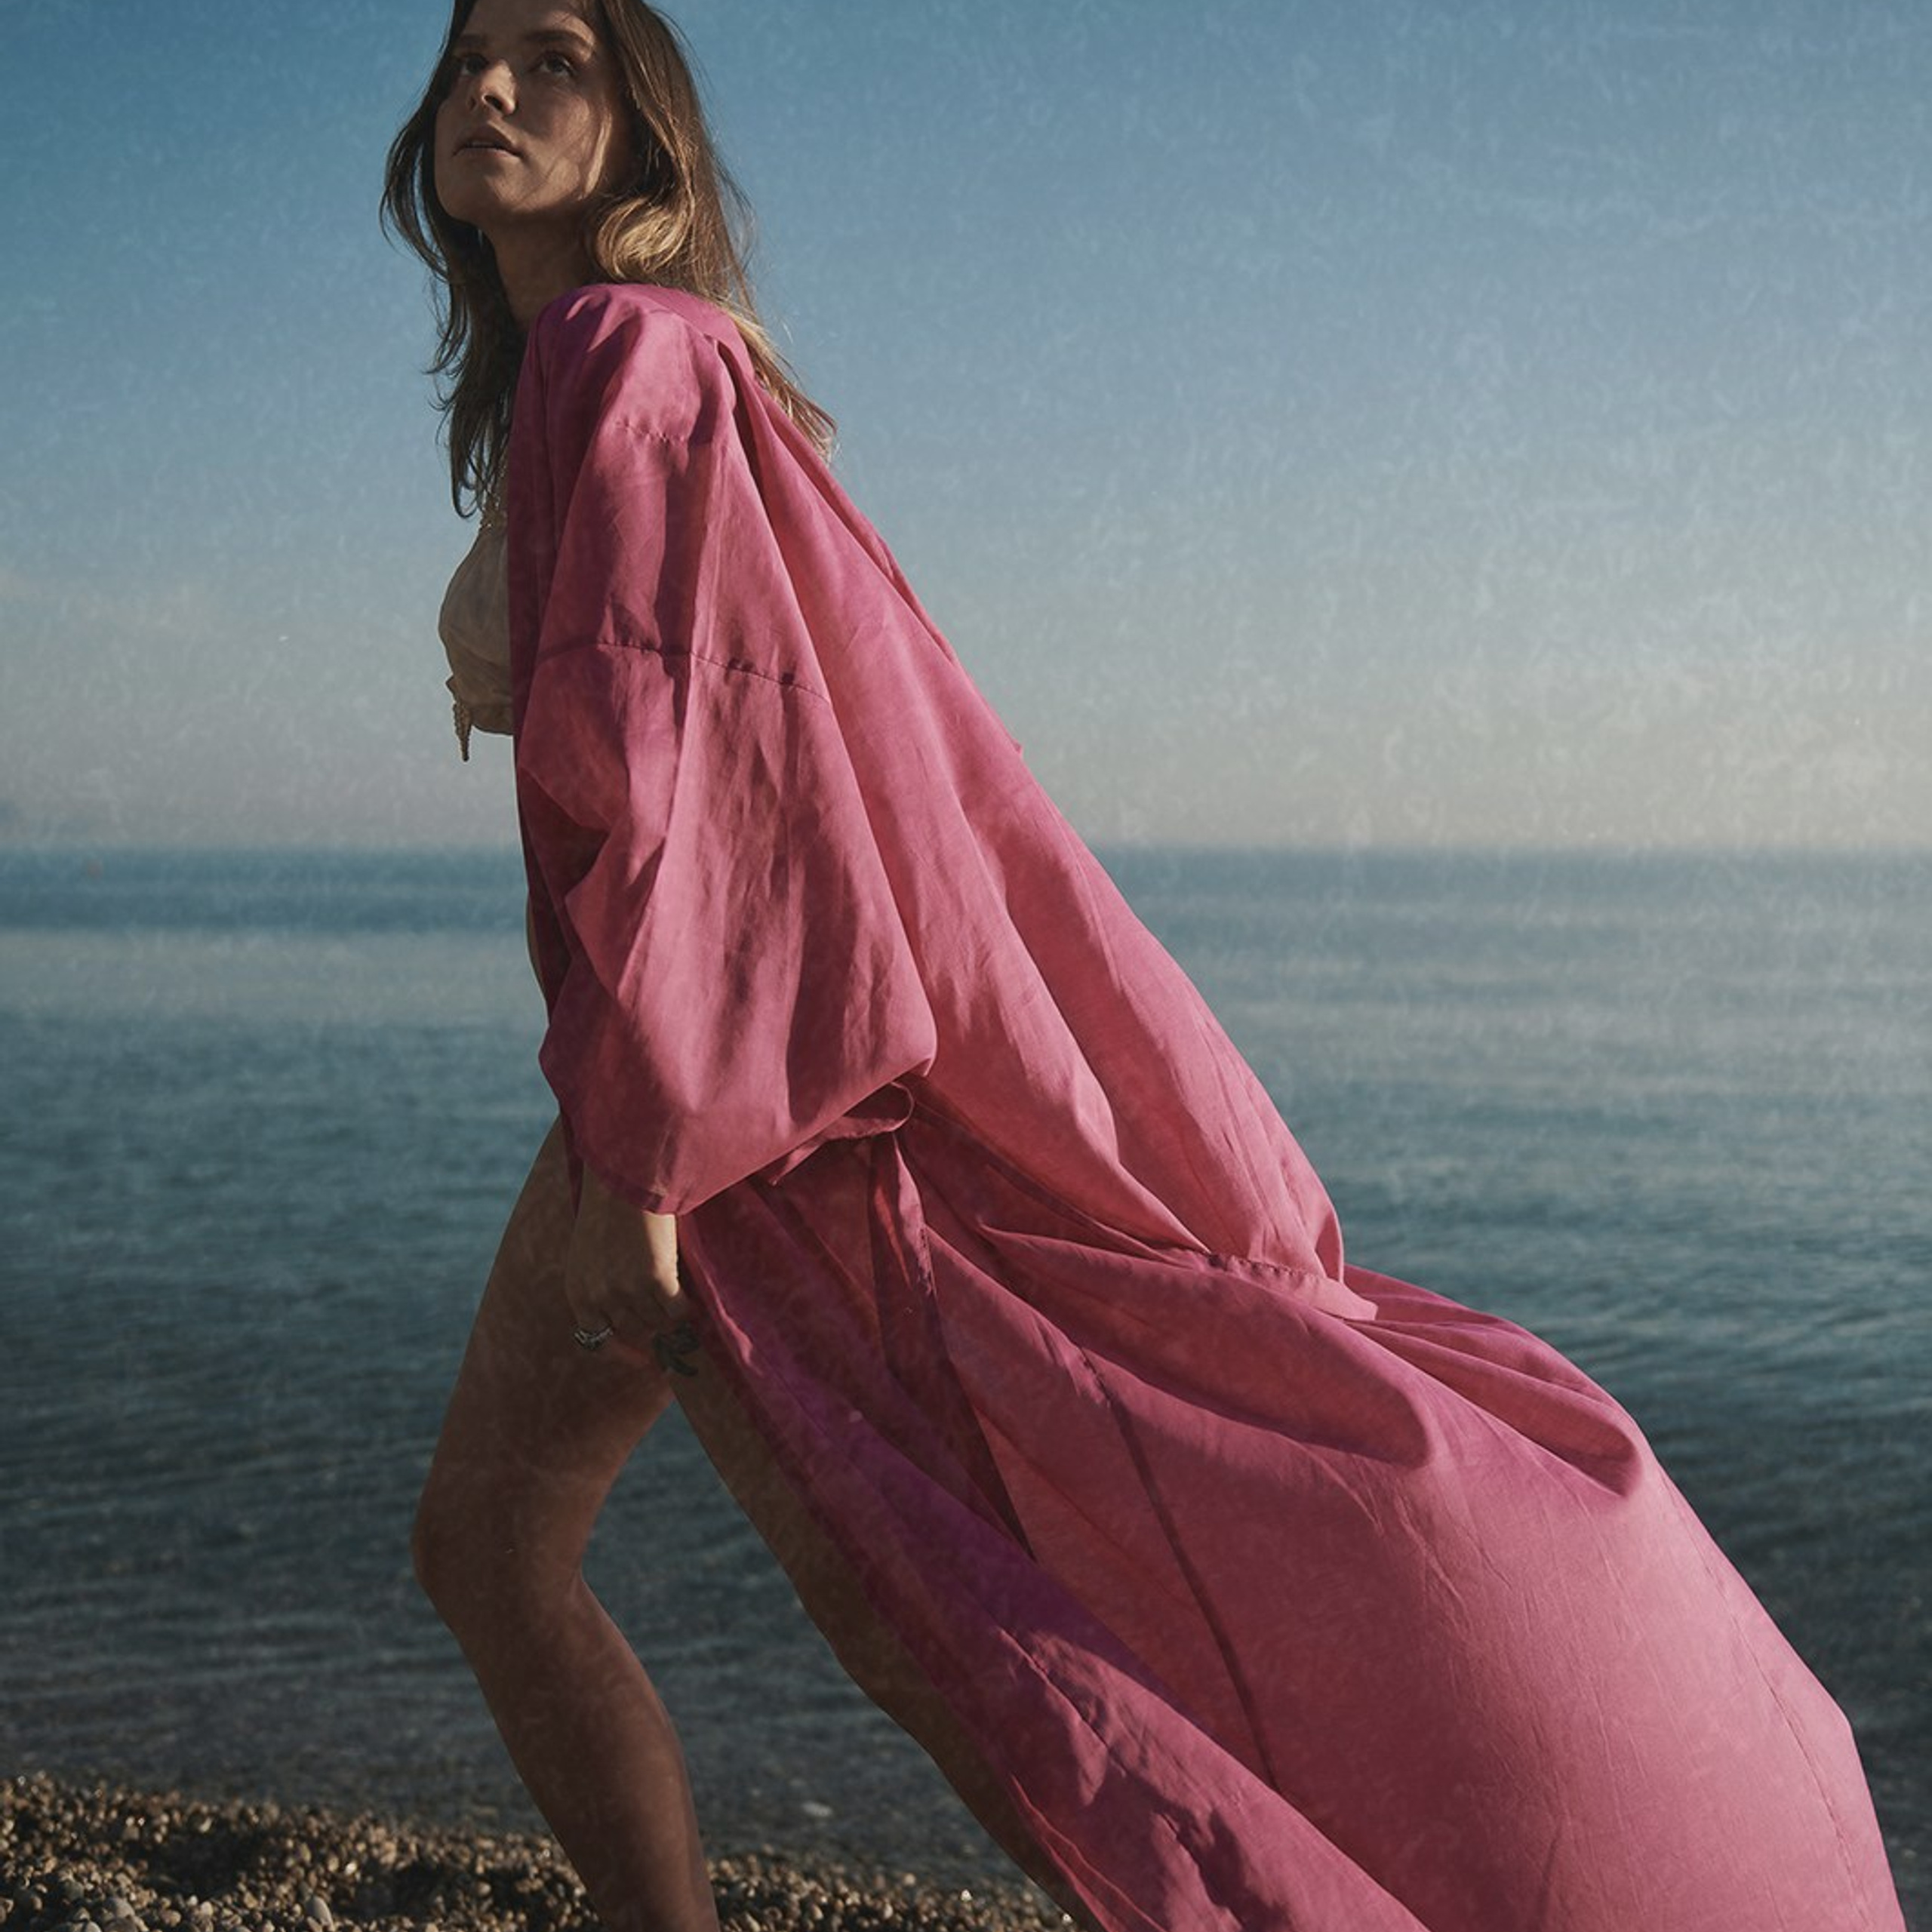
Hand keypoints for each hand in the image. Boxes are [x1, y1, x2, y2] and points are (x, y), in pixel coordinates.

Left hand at [563, 1165, 687, 1369]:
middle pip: (633, 1332)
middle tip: (672, 1332)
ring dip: (671, 1318)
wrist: (624, 1178)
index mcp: (577, 1292)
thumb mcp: (589, 1253)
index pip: (597, 1341)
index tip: (644, 1359)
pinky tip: (692, 1300)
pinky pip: (678, 1310)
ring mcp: (628, 1290)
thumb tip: (631, 1316)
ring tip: (682, 1306)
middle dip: (653, 1334)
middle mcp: (599, 1297)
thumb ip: (601, 1284)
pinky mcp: (657, 1279)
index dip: (623, 1354)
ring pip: (658, 1323)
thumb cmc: (609, 1208)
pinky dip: (687, 1310)